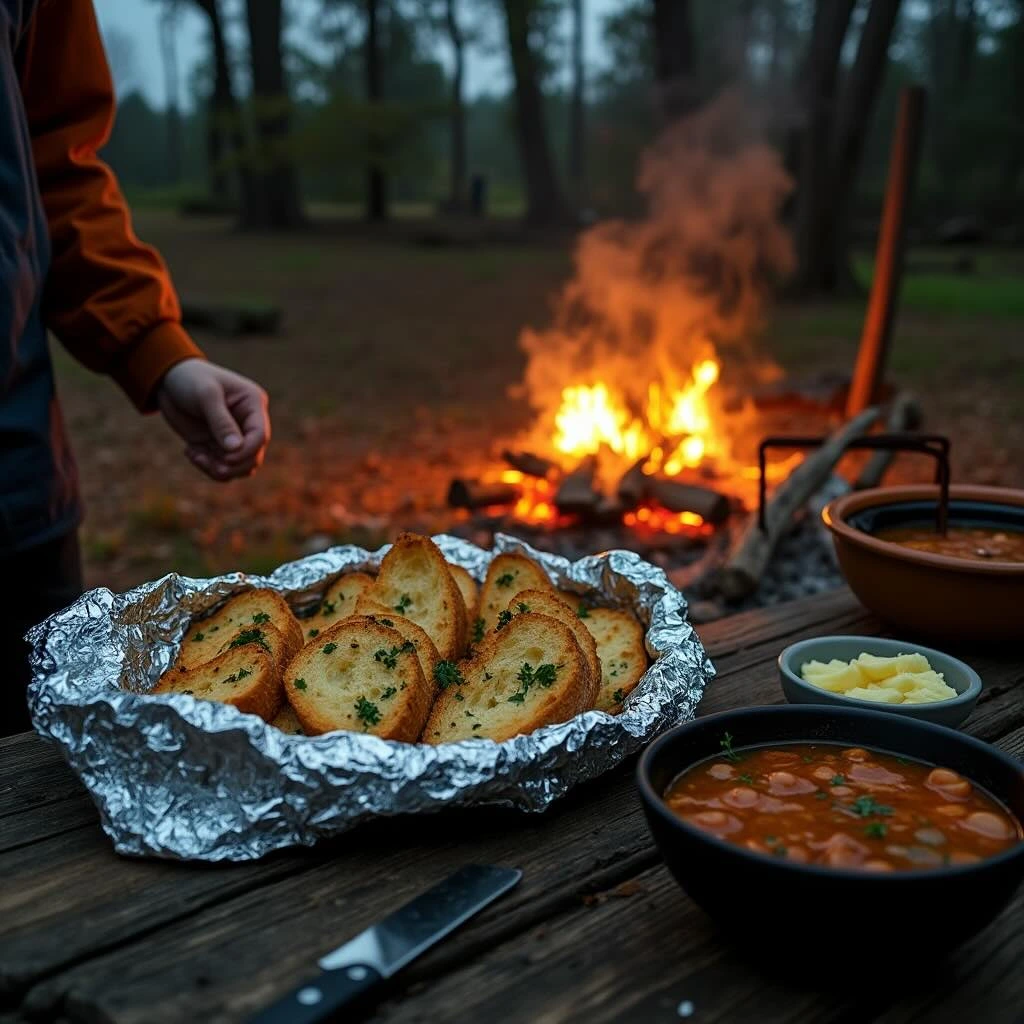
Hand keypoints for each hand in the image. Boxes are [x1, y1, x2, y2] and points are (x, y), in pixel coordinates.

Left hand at [156, 359, 269, 480]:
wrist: (168, 380)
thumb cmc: (190, 379)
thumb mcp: (206, 396)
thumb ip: (221, 422)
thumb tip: (235, 449)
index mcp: (253, 404)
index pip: (260, 435)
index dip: (247, 451)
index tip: (226, 459)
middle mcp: (247, 422)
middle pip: (254, 455)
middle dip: (234, 465)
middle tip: (213, 467)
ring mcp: (233, 436)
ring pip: (240, 466)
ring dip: (221, 470)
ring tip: (197, 457)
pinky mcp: (217, 445)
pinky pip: (221, 466)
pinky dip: (208, 467)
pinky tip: (191, 452)